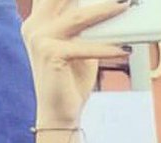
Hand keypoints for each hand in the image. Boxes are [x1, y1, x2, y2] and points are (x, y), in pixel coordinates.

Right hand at [22, 0, 129, 128]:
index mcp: (39, 21)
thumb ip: (88, 28)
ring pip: (78, 18)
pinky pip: (85, 47)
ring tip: (125, 7)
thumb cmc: (71, 80)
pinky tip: (125, 49)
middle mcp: (35, 26)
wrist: (59, 113)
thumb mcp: (81, 47)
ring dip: (105, 11)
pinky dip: (107, 49)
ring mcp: (40, 39)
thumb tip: (113, 10)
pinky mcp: (50, 55)